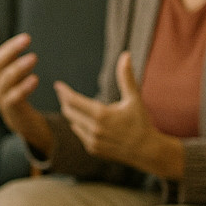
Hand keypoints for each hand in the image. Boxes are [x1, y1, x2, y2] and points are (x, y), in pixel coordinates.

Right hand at [0, 24, 52, 155]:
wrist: (22, 120)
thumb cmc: (18, 91)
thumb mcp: (12, 72)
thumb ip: (8, 56)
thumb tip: (0, 32)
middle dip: (10, 49)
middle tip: (27, 38)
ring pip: (5, 79)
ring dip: (19, 67)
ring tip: (34, 57)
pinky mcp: (10, 109)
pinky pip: (15, 96)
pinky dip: (24, 87)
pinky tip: (35, 79)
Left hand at [53, 51, 178, 176]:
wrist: (146, 150)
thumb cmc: (141, 121)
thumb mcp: (134, 98)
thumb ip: (126, 77)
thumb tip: (125, 55)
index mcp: (102, 115)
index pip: (74, 101)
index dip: (64, 92)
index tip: (58, 85)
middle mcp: (94, 129)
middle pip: (69, 112)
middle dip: (65, 101)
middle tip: (62, 92)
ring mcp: (92, 141)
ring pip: (73, 122)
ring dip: (71, 113)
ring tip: (70, 103)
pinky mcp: (93, 149)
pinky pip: (79, 133)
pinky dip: (79, 125)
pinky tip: (82, 119)